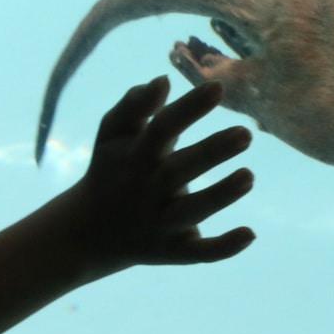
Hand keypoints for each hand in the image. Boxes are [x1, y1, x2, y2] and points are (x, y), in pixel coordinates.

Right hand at [64, 75, 255, 279]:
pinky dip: (223, 247)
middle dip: (212, 152)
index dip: (189, 108)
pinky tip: (250, 233)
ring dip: (221, 195)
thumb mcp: (112, 136)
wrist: (84, 233)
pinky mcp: (171, 251)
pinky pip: (198, 253)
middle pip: (180, 170)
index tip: (218, 88)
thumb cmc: (111, 170)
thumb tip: (162, 80)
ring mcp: (160, 223)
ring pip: (192, 211)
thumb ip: (133, 106)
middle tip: (246, 133)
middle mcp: (148, 190)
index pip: (163, 127)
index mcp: (135, 157)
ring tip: (249, 176)